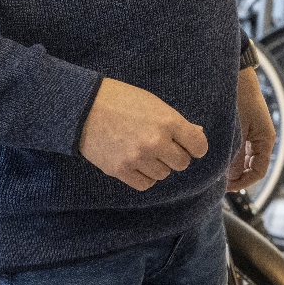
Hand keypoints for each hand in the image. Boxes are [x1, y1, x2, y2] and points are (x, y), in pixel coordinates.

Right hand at [79, 77, 208, 190]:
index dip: (196, 146)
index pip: (198, 146)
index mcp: (168, 121)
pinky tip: (136, 163)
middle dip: (175, 155)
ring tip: (144, 151)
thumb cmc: (122, 100)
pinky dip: (144, 176)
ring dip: (158, 165)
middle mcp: (156, 142)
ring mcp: (138, 158)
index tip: (190, 145)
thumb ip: (176, 122)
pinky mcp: (120, 170)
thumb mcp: (154, 104)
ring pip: (163, 174)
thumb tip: (198, 134)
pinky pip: (145, 184)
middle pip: (182, 163)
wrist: (84, 107)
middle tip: (162, 146)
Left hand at [227, 67, 276, 191]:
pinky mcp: (246, 129)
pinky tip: (218, 157)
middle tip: (218, 182)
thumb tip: (231, 177)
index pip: (258, 171)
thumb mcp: (237, 130)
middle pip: (253, 167)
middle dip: (237, 177)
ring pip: (246, 160)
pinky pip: (241, 149)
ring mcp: (254, 135)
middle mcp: (262, 140)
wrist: (238, 77)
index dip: (244, 182)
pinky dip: (232, 156)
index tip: (227, 187)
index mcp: (266, 140)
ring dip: (233, 167)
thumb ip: (235, 154)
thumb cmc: (240, 99)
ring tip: (216, 171)